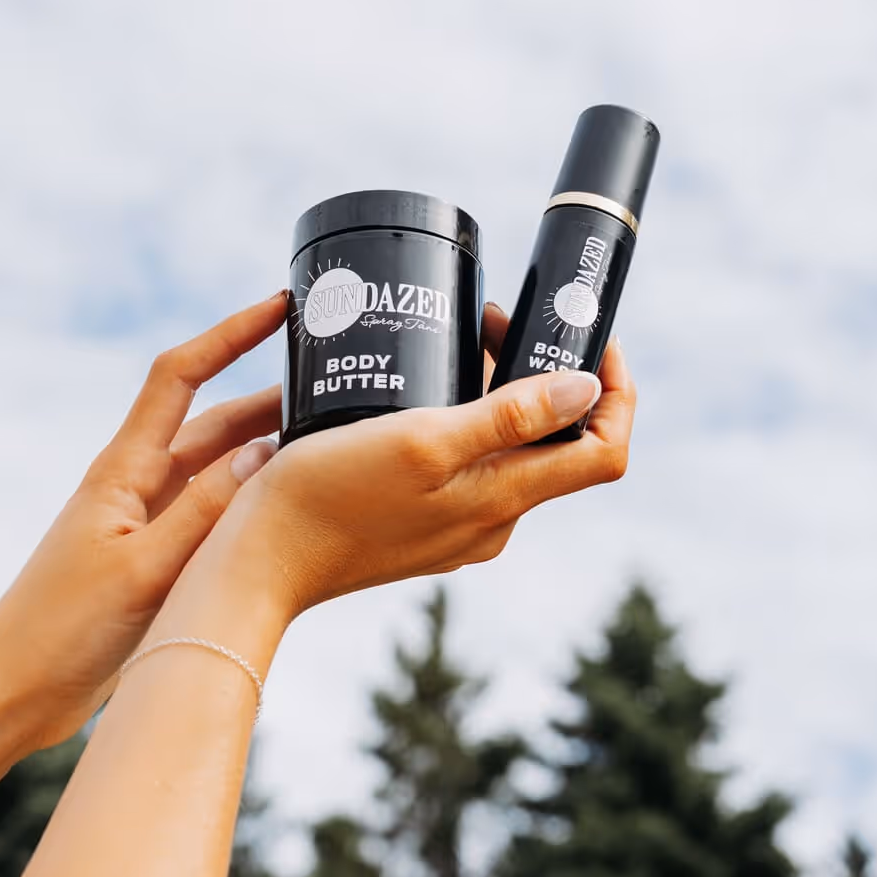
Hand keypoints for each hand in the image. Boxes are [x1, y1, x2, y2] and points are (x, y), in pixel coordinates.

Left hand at [0, 292, 286, 756]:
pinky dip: (253, 503)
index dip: (231, 333)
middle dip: (269, 395)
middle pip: (213, 420)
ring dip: (266, 451)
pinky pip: (216, 516)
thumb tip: (267, 452)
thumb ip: (205, 512)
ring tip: (328, 441)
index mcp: (123, 470)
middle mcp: (137, 485)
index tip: (281, 307)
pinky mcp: (155, 561)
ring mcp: (147, 523)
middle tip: (332, 382)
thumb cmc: (62, 630)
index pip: (182, 376)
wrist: (12, 694)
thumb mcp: (144, 568)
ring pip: (220, 470)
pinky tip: (289, 512)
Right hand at [207, 303, 634, 621]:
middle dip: (544, 371)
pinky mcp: (420, 521)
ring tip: (459, 336)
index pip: (604, 452)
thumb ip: (508, 418)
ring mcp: (456, 525)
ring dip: (500, 388)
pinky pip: (465, 463)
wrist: (258, 561)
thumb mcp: (423, 441)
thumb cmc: (331, 497)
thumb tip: (587, 389)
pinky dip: (462, 415)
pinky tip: (419, 385)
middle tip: (495, 315)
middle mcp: (491, 520)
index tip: (589, 336)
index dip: (617, 392)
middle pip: (556, 441)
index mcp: (504, 501)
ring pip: (507, 448)